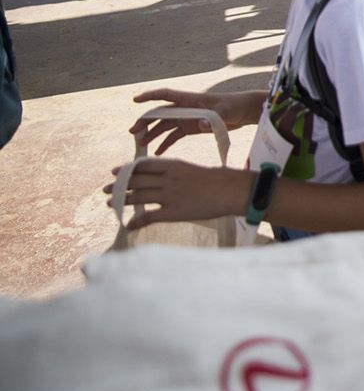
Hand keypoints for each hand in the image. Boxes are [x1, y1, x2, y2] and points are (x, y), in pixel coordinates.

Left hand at [103, 158, 248, 228]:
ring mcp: (169, 195)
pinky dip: (136, 221)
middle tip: (105, 189)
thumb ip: (175, 173)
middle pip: (136, 180)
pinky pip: (148, 217)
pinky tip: (129, 225)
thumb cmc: (217, 180)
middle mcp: (168, 179)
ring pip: (137, 197)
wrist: (231, 190)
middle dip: (118, 185)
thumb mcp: (193, 169)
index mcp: (174, 165)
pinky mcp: (173, 212)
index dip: (126, 168)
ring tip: (110, 204)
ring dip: (121, 200)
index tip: (115, 171)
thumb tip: (161, 179)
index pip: (143, 165)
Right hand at [130, 88, 259, 154]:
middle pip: (160, 113)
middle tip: (133, 132)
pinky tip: (157, 154)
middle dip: (145, 121)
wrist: (243, 112)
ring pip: (164, 126)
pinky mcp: (191, 128)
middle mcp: (185, 108)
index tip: (135, 100)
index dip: (150, 96)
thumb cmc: (234, 106)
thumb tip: (201, 125)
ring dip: (152, 134)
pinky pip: (174, 136)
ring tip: (141, 146)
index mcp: (189, 99)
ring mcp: (187, 118)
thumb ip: (213, 119)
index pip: (165, 95)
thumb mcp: (225, 111)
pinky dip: (165, 144)